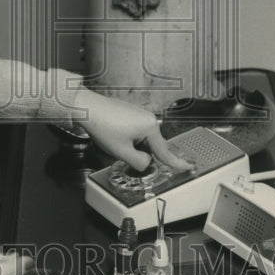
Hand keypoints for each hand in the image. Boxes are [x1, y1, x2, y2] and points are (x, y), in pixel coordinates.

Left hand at [72, 87, 195, 172]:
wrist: (87, 108)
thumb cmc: (102, 125)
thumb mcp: (122, 152)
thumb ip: (140, 162)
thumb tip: (147, 163)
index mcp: (150, 126)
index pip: (164, 151)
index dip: (176, 162)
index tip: (187, 166)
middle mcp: (148, 118)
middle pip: (152, 145)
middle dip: (140, 153)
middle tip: (124, 151)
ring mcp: (140, 113)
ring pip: (142, 139)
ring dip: (132, 145)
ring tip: (114, 140)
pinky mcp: (131, 113)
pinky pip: (135, 131)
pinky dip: (128, 137)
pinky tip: (114, 135)